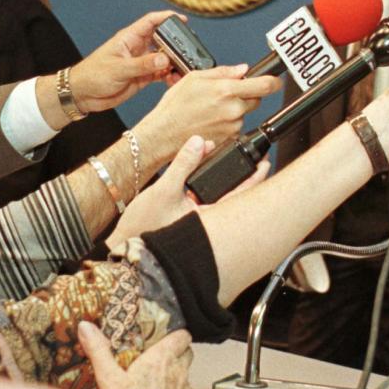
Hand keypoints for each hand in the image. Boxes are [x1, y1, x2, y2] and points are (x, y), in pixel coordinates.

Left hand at [71, 10, 180, 110]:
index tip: (182, 20)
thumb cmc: (93, 75)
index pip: (151, 22)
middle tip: (188, 52)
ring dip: (175, 64)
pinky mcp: (143, 77)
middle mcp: (137, 48)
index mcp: (129, 38)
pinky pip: (161, 74)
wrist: (83, 94)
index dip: (166, 18)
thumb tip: (165, 58)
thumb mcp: (118, 69)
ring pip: (164, 58)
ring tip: (183, 70)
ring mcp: (141, 62)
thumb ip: (142, 64)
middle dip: (176, 45)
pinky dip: (170, 76)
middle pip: (162, 40)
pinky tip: (175, 80)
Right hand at [78, 321, 197, 388]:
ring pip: (186, 380)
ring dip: (175, 382)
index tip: (163, 340)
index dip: (175, 336)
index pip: (182, 336)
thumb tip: (86, 326)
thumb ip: (99, 351)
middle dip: (176, 356)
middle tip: (155, 364)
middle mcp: (181, 373)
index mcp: (163, 359)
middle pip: (187, 355)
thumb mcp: (108, 379)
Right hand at [108, 134, 269, 249]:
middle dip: (243, 176)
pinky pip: (206, 198)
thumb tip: (199, 142)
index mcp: (210, 218)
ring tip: (223, 158)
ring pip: (220, 196)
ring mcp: (200, 221)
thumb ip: (183, 164)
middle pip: (235, 195)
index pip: (242, 195)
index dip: (255, 177)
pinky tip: (202, 170)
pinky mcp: (190, 220)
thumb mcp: (164, 190)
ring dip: (223, 177)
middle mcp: (209, 222)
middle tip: (255, 159)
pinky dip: (208, 184)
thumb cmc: (142, 229)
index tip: (265, 161)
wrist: (123, 246)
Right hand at [134, 64, 280, 165]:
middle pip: (256, 99)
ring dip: (235, 110)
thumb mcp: (194, 78)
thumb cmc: (174, 107)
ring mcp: (233, 126)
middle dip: (247, 95)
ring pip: (245, 113)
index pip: (264, 85)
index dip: (274, 82)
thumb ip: (223, 72)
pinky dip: (228, 123)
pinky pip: (236, 127)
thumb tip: (242, 70)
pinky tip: (211, 121)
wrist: (164, 135)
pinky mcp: (230, 139)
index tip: (276, 80)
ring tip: (211, 110)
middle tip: (226, 95)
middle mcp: (233, 109)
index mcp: (226, 90)